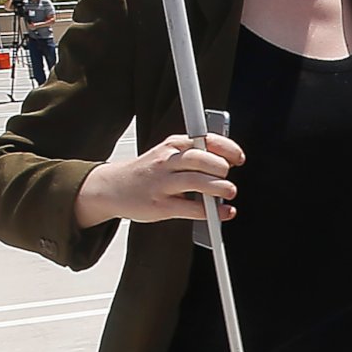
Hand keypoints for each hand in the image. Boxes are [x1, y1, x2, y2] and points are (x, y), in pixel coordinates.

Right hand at [74, 133, 242, 228]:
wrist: (112, 188)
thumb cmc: (147, 172)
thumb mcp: (167, 154)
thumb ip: (193, 156)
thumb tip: (227, 162)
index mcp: (173, 145)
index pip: (205, 139)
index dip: (227, 148)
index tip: (239, 158)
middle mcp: (167, 161)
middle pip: (202, 158)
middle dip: (222, 167)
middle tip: (228, 176)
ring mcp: (163, 183)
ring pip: (198, 181)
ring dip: (220, 187)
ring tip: (229, 192)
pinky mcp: (160, 205)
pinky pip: (191, 208)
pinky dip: (212, 212)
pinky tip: (222, 213)